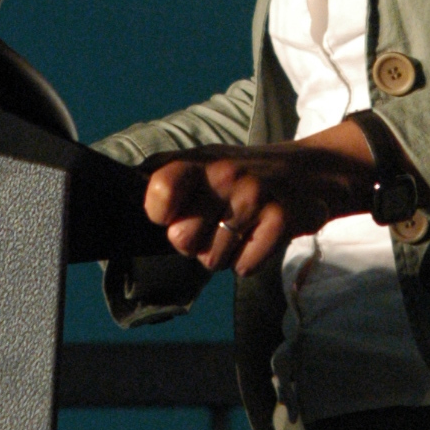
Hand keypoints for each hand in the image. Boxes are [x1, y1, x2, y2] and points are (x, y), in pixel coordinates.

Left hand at [142, 120, 376, 276]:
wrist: (309, 172)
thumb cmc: (242, 175)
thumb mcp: (203, 163)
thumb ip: (164, 177)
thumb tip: (119, 196)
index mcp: (198, 161)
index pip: (159, 189)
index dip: (159, 212)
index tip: (170, 214)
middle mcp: (225, 175)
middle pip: (182, 239)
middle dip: (194, 243)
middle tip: (212, 226)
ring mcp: (254, 196)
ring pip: (212, 259)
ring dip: (224, 253)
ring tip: (240, 229)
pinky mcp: (280, 220)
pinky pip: (244, 268)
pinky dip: (249, 261)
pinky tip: (259, 237)